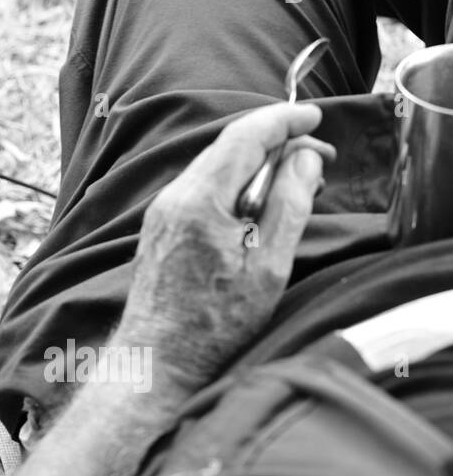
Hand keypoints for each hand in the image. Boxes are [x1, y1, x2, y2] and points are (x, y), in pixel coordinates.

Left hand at [117, 102, 333, 393]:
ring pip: (215, 167)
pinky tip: (257, 210)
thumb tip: (304, 158)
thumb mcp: (268, 264)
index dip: (283, 120)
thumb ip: (288, 204)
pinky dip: (234, 186)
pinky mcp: (160, 225)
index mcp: (199, 200)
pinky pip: (202, 188)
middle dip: (275, 144)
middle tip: (318, 159)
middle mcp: (173, 196)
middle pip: (228, 147)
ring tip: (295, 186)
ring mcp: (161, 210)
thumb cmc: (215, 321)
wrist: (158, 357)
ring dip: (256, 167)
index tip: (315, 117)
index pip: (244, 136)